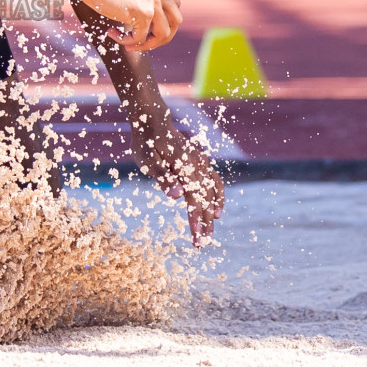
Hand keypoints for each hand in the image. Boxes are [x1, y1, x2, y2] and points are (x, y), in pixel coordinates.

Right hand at [67, 0, 181, 51]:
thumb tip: (147, 21)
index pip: (173, 8)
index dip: (163, 22)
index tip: (146, 30)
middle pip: (176, 21)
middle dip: (161, 36)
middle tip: (143, 42)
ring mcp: (154, 1)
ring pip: (163, 34)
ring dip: (146, 44)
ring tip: (128, 43)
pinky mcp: (143, 13)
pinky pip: (140, 37)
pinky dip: (126, 41)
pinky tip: (112, 33)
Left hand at [134, 118, 223, 245]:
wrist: (153, 121)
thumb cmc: (147, 142)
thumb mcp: (147, 159)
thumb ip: (162, 176)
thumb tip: (176, 196)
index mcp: (184, 167)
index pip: (194, 199)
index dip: (195, 220)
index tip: (196, 238)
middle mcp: (197, 166)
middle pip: (205, 200)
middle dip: (205, 224)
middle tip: (202, 245)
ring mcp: (201, 164)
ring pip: (212, 193)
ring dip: (212, 214)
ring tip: (209, 234)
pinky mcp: (201, 163)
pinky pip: (216, 182)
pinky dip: (218, 197)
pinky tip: (217, 211)